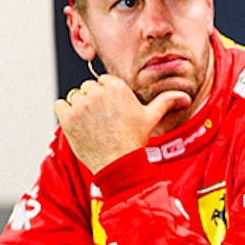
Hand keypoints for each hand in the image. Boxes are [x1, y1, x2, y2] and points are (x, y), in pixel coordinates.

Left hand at [53, 74, 190, 172]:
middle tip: (103, 120)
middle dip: (93, 101)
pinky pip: (60, 105)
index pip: (103, 81)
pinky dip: (65, 113)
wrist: (118, 162)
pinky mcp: (67, 116)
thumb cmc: (134, 139)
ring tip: (92, 124)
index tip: (112, 111)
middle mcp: (98, 92)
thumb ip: (166, 101)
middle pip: (88, 88)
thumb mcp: (152, 117)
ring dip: (79, 108)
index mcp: (117, 87)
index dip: (107, 96)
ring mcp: (81, 104)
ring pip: (74, 96)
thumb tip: (185, 97)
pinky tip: (79, 125)